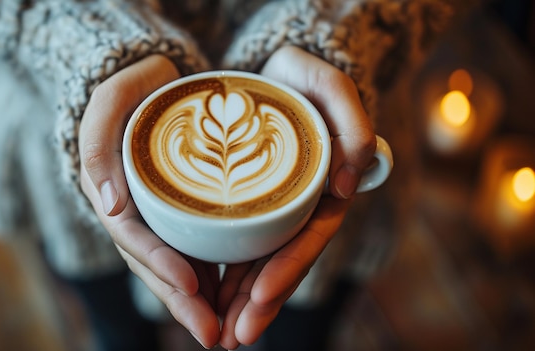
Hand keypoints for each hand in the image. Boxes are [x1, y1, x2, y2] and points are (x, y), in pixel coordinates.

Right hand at [78, 55, 220, 348]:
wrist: (153, 79)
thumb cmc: (131, 86)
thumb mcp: (109, 102)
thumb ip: (98, 146)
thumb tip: (108, 205)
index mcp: (112, 192)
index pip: (133, 237)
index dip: (160, 263)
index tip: (191, 286)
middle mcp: (134, 212)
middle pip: (156, 265)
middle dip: (183, 303)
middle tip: (213, 335)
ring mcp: (158, 216)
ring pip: (177, 266)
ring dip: (201, 303)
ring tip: (228, 332)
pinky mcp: (183, 212)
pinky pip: (198, 249)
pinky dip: (214, 277)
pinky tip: (235, 297)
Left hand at [218, 46, 375, 348]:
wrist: (273, 71)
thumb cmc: (303, 76)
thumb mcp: (330, 85)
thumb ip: (352, 122)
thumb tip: (347, 185)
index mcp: (322, 189)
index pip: (308, 239)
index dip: (287, 270)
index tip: (259, 296)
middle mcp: (300, 207)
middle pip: (281, 262)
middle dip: (258, 303)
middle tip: (231, 338)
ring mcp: (274, 210)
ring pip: (258, 264)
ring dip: (238, 302)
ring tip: (216, 335)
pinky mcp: (249, 206)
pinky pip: (238, 246)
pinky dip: (222, 274)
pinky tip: (204, 299)